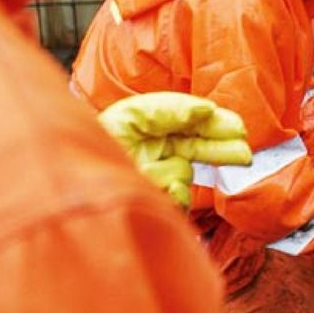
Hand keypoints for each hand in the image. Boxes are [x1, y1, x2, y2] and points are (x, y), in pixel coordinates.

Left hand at [97, 92, 251, 207]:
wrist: (69, 186)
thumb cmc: (94, 144)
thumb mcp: (132, 116)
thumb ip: (170, 110)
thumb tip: (205, 110)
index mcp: (149, 125)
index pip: (191, 122)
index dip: (216, 125)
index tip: (238, 130)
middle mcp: (153, 150)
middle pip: (196, 147)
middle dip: (220, 149)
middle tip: (244, 155)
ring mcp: (151, 178)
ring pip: (183, 175)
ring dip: (179, 175)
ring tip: (164, 178)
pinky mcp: (151, 202)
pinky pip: (175, 200)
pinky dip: (175, 197)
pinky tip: (167, 193)